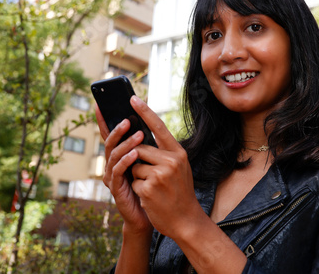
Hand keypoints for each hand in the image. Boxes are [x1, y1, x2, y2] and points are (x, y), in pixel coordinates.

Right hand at [95, 104, 151, 234]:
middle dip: (116, 129)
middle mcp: (112, 165)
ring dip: (125, 143)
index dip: (103, 121)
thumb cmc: (149, 187)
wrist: (149, 214)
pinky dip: (126, 161)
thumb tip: (147, 124)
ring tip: (138, 134)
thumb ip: (144, 148)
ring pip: (113, 155)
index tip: (100, 105)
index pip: (109, 135)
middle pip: (109, 142)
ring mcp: (112, 177)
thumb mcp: (148, 163)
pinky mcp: (116, 189)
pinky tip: (135, 154)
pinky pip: (118, 171)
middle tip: (127, 119)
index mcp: (119, 157)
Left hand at [127, 96, 202, 238]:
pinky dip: (138, 190)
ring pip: (134, 165)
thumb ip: (164, 153)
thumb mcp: (178, 168)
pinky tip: (151, 198)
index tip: (132, 98)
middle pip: (140, 148)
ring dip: (138, 177)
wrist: (186, 220)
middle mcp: (171, 160)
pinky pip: (133, 181)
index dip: (144, 111)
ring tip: (154, 188)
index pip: (158, 127)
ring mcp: (160, 174)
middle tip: (153, 177)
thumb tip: (142, 138)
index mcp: (178, 153)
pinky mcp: (149, 188)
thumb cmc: (179, 192)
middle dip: (139, 161)